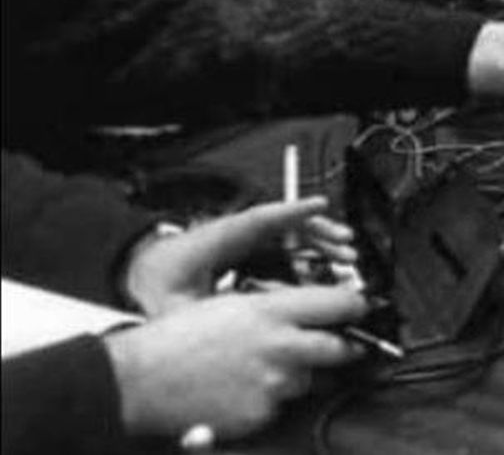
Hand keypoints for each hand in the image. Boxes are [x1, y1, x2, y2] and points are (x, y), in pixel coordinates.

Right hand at [105, 285, 365, 439]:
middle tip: (339, 346)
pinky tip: (243, 391)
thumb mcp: (230, 304)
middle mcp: (281, 346)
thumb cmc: (178, 337)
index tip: (360, 309)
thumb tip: (311, 309)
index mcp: (273, 311)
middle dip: (344, 348)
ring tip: (261, 370)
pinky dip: (271, 400)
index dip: (356, 306)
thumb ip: (276, 307)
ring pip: (311, 380)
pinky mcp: (262, 414)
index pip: (342, 304)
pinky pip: (282, 406)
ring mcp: (274, 384)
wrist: (138, 380)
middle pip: (342, 348)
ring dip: (300, 376)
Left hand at [124, 197, 358, 316]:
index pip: (257, 220)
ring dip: (317, 243)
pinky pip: (281, 248)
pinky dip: (306, 253)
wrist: (136, 284)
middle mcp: (231, 237)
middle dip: (317, 231)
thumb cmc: (153, 290)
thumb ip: (210, 313)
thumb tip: (243, 319)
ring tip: (344, 254)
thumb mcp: (176, 308)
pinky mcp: (245, 254)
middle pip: (282, 226)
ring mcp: (240, 243)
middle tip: (345, 245)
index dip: (290, 212)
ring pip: (286, 236)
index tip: (317, 206)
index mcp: (213, 241)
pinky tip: (324, 267)